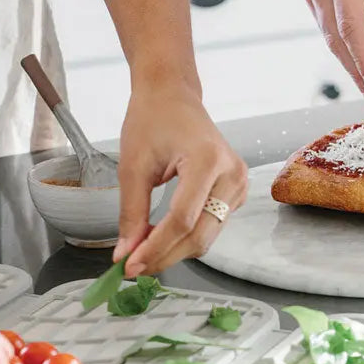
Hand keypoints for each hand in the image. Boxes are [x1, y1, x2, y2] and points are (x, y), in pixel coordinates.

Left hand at [113, 82, 247, 275]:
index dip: (155, 248)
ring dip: (174, 250)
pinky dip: (186, 238)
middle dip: (164, 256)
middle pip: (199, 235)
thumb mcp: (133, 166)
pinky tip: (161, 238)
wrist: (172, 96)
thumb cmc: (152, 120)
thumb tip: (125, 254)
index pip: (182, 220)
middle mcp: (232, 174)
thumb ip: (131, 214)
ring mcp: (238, 183)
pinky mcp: (236, 191)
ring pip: (207, 236)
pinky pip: (212, 226)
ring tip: (142, 253)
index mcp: (207, 160)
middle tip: (131, 267)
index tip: (128, 266)